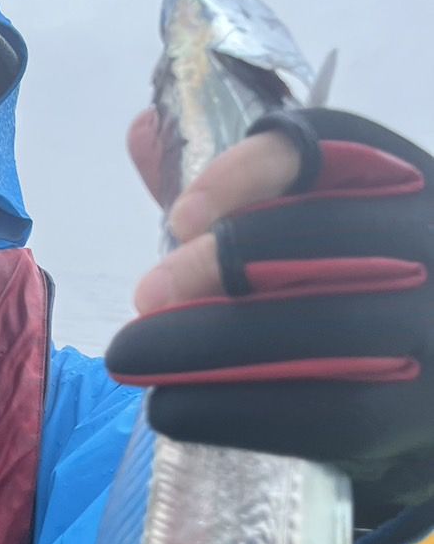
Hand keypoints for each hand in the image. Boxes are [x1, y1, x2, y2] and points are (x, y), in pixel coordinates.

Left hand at [106, 106, 433, 522]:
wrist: (421, 381)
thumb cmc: (343, 293)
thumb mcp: (296, 228)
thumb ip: (229, 190)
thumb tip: (141, 132)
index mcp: (399, 180)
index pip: (329, 145)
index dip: (245, 173)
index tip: (178, 218)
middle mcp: (431, 238)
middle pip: (321, 235)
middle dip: (217, 265)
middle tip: (145, 297)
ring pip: (323, 327)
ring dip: (213, 342)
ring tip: (140, 358)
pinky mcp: (423, 407)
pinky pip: (330, 411)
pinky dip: (237, 410)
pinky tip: (174, 408)